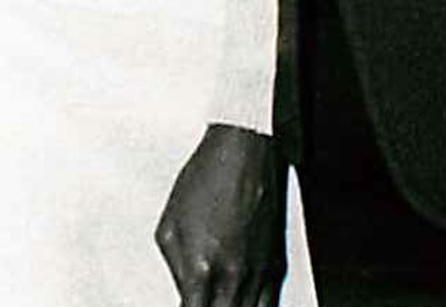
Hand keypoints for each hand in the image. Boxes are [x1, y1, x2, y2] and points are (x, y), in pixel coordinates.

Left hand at [153, 123, 286, 306]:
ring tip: (218, 301)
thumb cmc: (205, 180)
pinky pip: (269, 306)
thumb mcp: (169, 225)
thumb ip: (174, 268)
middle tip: (198, 303)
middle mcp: (233, 277)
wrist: (242, 155)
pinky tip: (241, 303)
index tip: (184, 306)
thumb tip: (182, 292)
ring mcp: (257, 275)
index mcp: (201, 268)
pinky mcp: (276, 267)